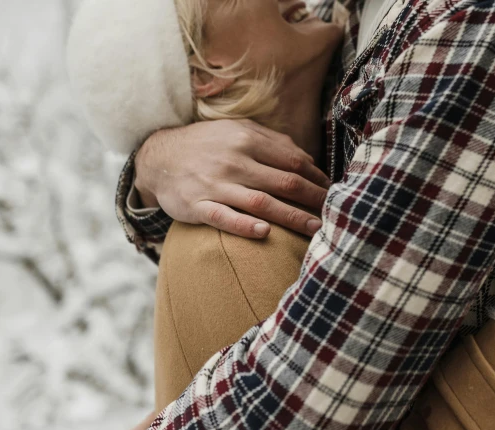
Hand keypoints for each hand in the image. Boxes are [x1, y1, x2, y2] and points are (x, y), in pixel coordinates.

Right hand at [134, 119, 330, 237]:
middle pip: (285, 182)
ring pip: (261, 202)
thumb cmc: (207, 145)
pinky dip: (244, 225)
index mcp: (247, 139)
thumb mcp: (237, 132)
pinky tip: (265, 233)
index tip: (334, 194)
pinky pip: (223, 217)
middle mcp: (234, 160)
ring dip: (292, 217)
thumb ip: (273, 143)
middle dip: (314, 200)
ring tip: (315, 229)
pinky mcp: (197, 205)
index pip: (294, 162)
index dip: (318, 179)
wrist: (157, 156)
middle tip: (336, 214)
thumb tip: (308, 160)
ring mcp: (215, 184)